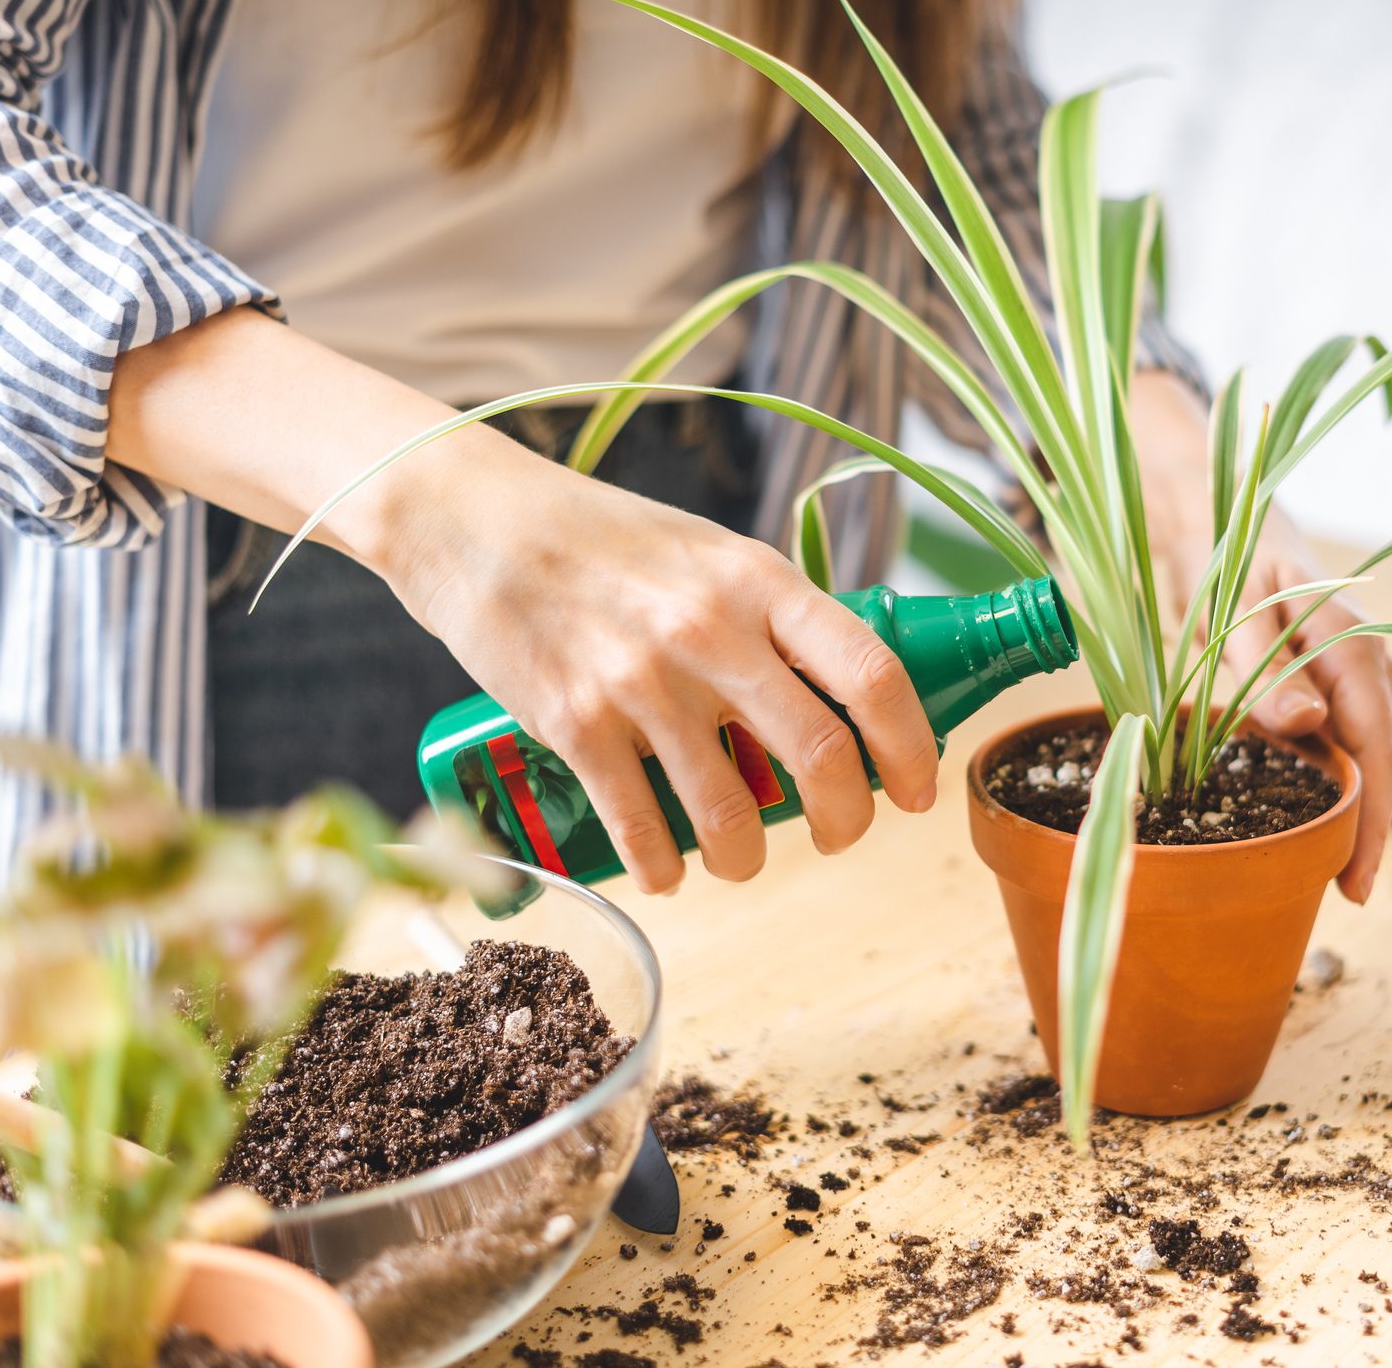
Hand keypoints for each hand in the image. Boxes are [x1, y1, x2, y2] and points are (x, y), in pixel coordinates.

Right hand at [108, 311, 937, 894]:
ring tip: (742, 858)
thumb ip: (772, 615)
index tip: (918, 788)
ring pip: (731, 814)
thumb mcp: (708, 552)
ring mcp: (640, 681)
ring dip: (749, 858)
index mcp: (758, 580)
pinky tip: (668, 871)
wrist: (472, 521)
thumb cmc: (601, 539)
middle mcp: (710, 630)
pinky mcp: (573, 723)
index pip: (871, 671)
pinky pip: (640, 829)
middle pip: (820, 756)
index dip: (911, 745)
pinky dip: (665, 868)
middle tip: (840, 834)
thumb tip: (840, 693)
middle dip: (846, 820)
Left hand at [1132, 373, 1391, 903]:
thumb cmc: (1220, 559)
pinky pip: (1342, 733)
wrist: (1220, 515)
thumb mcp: (1229, 611)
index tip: (1356, 880)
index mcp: (1348, 640)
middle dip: (1361, 827)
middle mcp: (1369, 657)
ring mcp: (1361, 667)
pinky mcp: (1341, 675)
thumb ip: (1263, 669)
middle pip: (1378, 760)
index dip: (1371, 819)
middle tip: (1335, 889)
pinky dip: (1326, 770)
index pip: (1376, 747)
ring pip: (1361, 750)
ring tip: (1313, 854)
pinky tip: (1303, 803)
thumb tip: (1306, 728)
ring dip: (1341, 801)